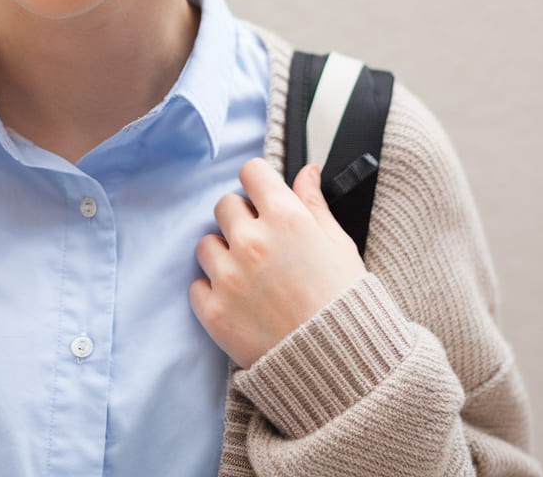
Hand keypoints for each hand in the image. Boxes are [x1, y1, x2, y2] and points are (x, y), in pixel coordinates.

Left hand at [189, 158, 365, 369]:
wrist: (343, 370)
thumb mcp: (340, 247)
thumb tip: (307, 171)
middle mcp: (252, 242)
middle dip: (242, 219)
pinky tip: (241, 303)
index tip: (263, 197)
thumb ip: (315, 204)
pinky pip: (197, 285)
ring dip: (224, 254)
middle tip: (263, 244)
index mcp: (286, 219)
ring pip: (206, 243)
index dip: (259, 183)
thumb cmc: (346, 305)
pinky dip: (213, 292)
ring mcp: (229, 277)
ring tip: (252, 277)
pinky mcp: (214, 311)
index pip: (251, 172)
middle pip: (225, 205)